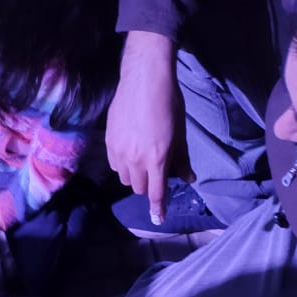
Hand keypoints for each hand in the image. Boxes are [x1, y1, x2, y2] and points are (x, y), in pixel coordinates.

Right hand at [106, 31, 194, 223]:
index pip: (156, 192)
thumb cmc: (168, 102)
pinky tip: (129, 149)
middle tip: (155, 169)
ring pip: (126, 178)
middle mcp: (136, 159)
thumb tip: (187, 178)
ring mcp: (120, 151)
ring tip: (141, 158)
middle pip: (139, 188)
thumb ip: (181, 158)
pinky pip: (115, 165)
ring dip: (135, 175)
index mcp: (157, 158)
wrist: (144, 78)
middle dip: (148, 184)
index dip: (158, 208)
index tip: (158, 218)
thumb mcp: (180, 132)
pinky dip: (123, 164)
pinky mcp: (108, 142)